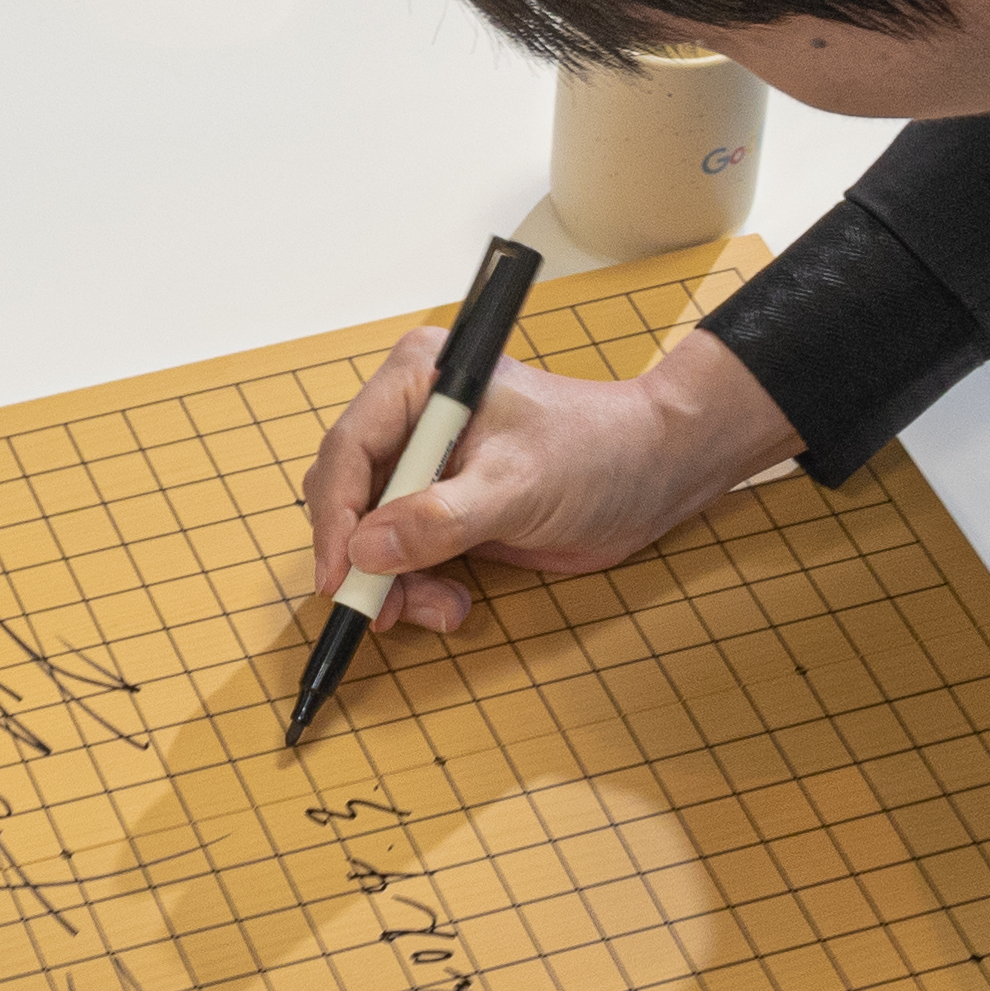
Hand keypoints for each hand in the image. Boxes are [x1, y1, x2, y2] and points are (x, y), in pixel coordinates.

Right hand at [303, 326, 798, 634]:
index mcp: (418, 381)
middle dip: (365, 558)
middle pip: (349, 496)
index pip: (348, 450)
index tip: (339, 576)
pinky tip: (452, 602)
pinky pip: (401, 555)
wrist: (654, 475)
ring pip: (369, 536)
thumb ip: (439, 519)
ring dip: (395, 583)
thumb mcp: (516, 487)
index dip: (335, 517)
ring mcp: (424, 463)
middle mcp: (411, 417)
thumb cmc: (597, 454)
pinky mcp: (441, 504)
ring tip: (442, 609)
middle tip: (386, 609)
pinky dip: (416, 587)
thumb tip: (365, 550)